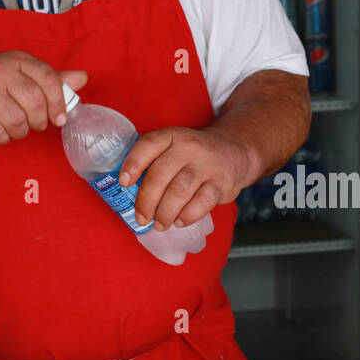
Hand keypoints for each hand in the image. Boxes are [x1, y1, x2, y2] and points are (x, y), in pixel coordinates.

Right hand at [0, 51, 86, 144]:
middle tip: (33, 124)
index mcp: (17, 60)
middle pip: (34, 103)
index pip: (48, 79)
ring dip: (19, 131)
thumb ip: (51, 79)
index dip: (58, 102)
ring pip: (17, 122)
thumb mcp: (20, 75)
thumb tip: (82, 78)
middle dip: (38, 121)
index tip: (60, 119)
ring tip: (12, 125)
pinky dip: (1, 137)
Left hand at [119, 128, 251, 231]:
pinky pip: (201, 204)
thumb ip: (154, 161)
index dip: (133, 164)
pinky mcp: (222, 184)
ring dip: (165, 213)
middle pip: (160, 175)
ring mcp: (207, 165)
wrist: (235, 151)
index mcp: (172, 136)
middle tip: (141, 217)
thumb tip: (126, 191)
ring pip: (179, 192)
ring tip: (159, 223)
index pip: (148, 145)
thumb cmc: (194, 154)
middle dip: (146, 201)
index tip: (123, 182)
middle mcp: (189, 148)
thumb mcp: (174, 145)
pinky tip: (179, 221)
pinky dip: (186, 216)